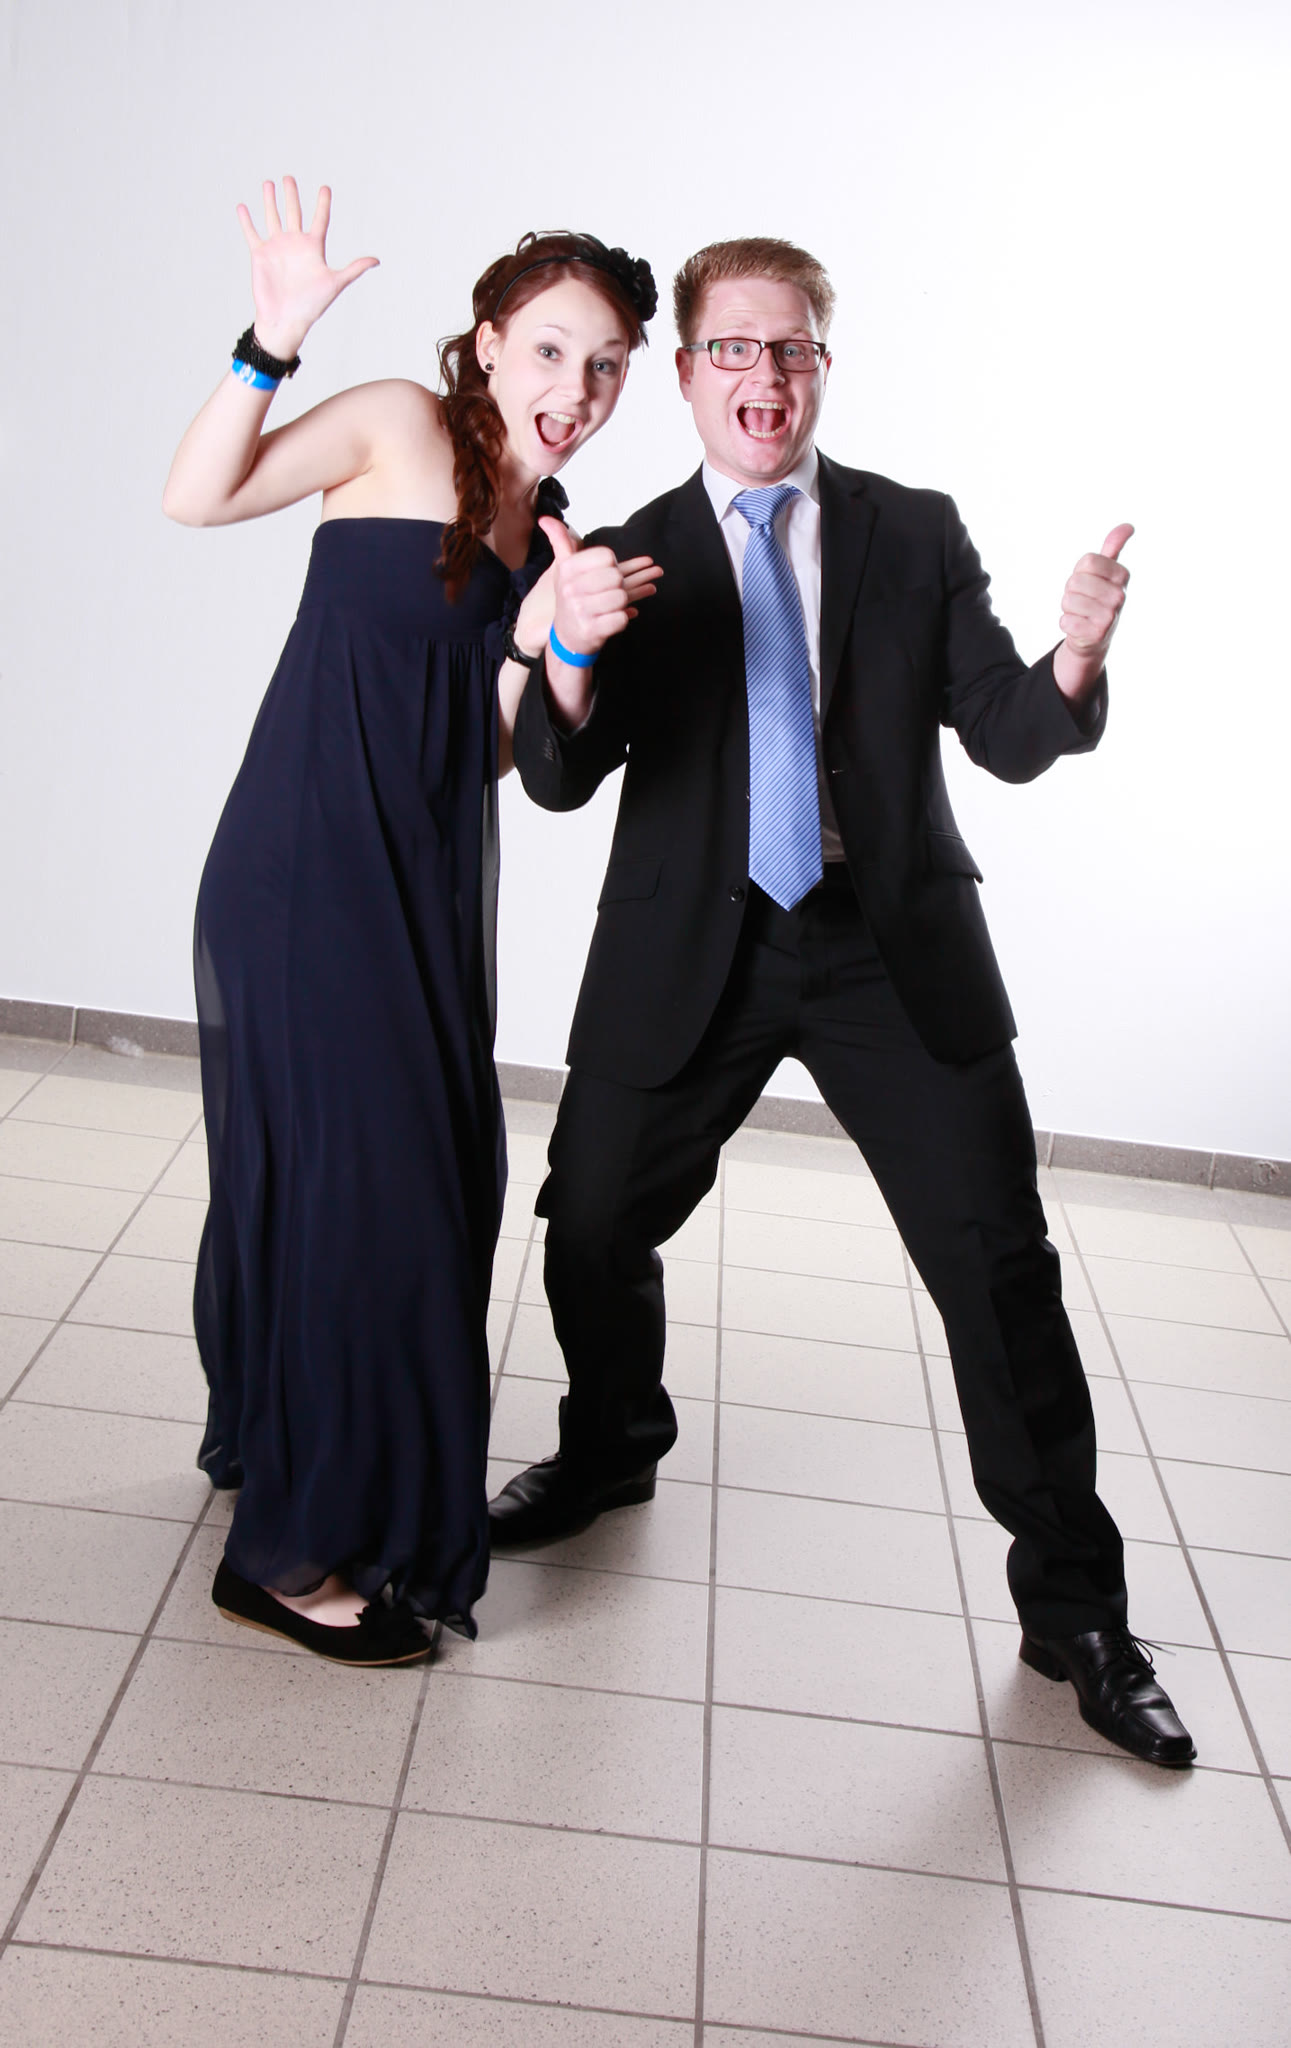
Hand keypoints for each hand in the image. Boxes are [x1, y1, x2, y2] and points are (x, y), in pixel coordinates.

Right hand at [237, 177, 378, 361]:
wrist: (286, 320)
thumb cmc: (311, 306)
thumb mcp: (334, 283)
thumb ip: (354, 269)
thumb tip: (377, 260)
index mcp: (313, 248)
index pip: (320, 220)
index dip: (323, 204)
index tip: (325, 188)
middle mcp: (295, 244)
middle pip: (294, 213)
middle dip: (291, 195)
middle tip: (289, 178)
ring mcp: (277, 248)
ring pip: (273, 217)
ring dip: (270, 201)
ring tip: (269, 183)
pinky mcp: (260, 255)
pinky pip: (252, 233)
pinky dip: (246, 221)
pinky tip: (242, 207)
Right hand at [539, 517, 661, 658]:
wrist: (565, 638)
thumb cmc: (570, 599)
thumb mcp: (563, 569)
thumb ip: (560, 542)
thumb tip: (544, 518)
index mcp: (567, 570)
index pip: (607, 556)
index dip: (611, 566)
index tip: (602, 576)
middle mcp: (570, 589)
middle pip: (617, 577)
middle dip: (618, 586)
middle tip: (606, 595)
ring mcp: (580, 611)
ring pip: (622, 598)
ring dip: (620, 604)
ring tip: (607, 608)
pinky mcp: (591, 631)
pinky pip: (622, 618)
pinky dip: (621, 620)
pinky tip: (608, 621)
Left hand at [1053, 523, 1132, 701]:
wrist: (1095, 637)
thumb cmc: (1096, 598)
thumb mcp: (1106, 572)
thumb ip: (1113, 548)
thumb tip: (1128, 526)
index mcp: (1122, 576)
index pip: (1088, 561)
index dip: (1080, 571)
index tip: (1089, 581)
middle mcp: (1120, 595)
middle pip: (1075, 580)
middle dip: (1071, 591)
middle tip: (1083, 600)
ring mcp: (1110, 616)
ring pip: (1068, 600)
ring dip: (1068, 608)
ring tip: (1081, 614)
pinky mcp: (1096, 634)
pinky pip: (1065, 621)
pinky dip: (1066, 624)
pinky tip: (1079, 627)